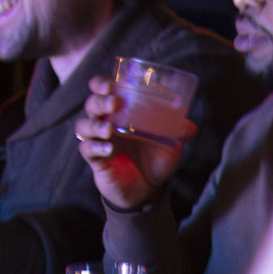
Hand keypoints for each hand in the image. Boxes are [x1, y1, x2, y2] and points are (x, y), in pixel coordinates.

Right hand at [74, 77, 189, 211]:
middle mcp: (106, 123)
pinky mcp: (96, 160)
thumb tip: (189, 125)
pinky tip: (108, 150)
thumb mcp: (170, 144)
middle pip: (91, 105)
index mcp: (121, 112)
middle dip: (100, 101)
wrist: (148, 190)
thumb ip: (179, 132)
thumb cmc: (154, 159)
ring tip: (109, 130)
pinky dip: (96, 147)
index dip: (100, 83)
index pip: (103, 91)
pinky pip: (88, 149)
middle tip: (114, 103)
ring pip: (84, 126)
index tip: (110, 84)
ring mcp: (99, 141)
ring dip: (95, 125)